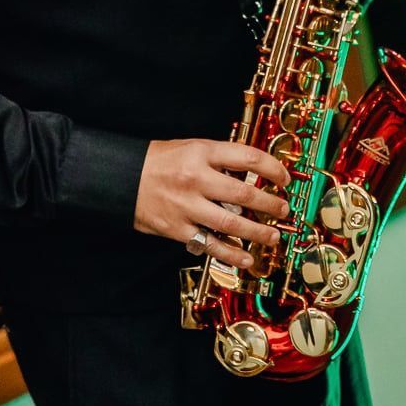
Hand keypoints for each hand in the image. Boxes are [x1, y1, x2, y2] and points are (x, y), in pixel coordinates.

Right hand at [134, 138, 289, 269]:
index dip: (273, 169)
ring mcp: (187, 206)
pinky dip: (231, 253)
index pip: (248, 158)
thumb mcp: (191, 147)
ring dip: (258, 233)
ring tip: (273, 237)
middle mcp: (196, 179)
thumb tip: (252, 174)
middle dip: (270, 205)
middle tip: (283, 210)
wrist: (121, 178)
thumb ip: (219, 159)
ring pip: (232, 224)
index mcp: (202, 153)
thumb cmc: (158, 161)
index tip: (284, 178)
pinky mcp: (178, 229)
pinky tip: (245, 258)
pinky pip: (210, 244)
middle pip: (245, 195)